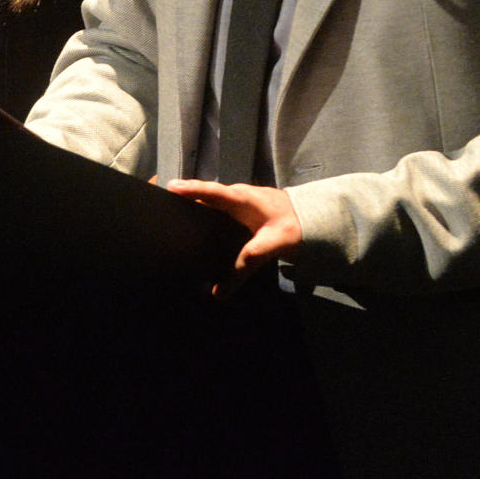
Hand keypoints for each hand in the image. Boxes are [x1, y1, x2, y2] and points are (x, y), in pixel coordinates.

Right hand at [167, 178, 301, 297]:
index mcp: (242, 198)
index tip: (169, 187)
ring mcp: (242, 202)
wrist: (317, 221)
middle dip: (185, 196)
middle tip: (161, 203)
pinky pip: (221, 210)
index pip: (210, 191)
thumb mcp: (271, 246)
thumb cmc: (295, 227)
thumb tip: (219, 292)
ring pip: (213, 202)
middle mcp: (238, 196)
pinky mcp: (245, 211)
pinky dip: (208, 215)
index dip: (190, 189)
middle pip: (206, 194)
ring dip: (196, 206)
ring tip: (175, 217)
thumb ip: (246, 264)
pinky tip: (202, 230)